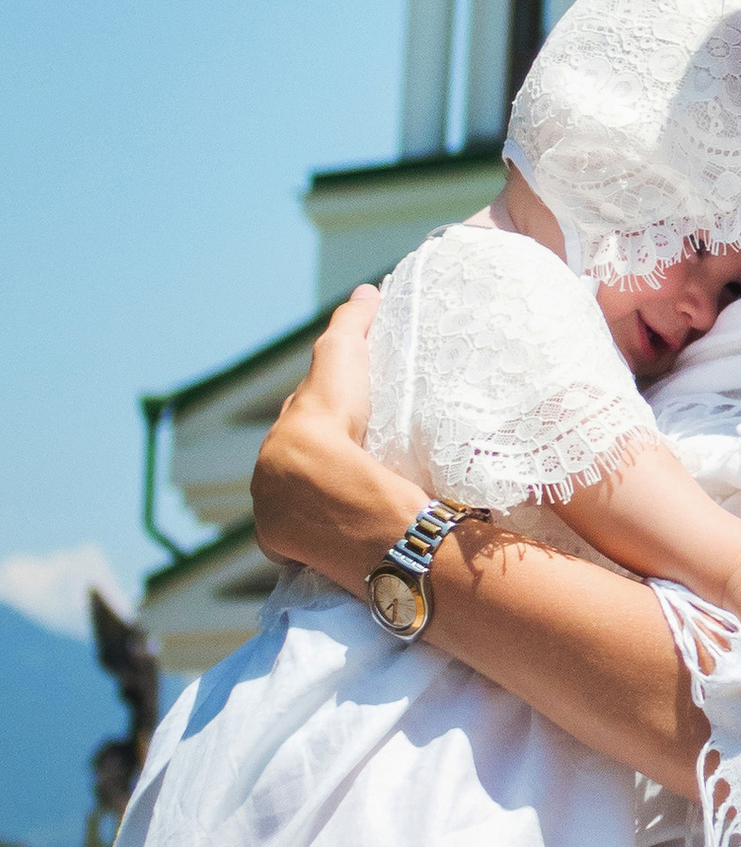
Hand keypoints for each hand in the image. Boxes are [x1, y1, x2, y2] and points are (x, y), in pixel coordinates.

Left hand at [252, 298, 420, 590]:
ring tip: (357, 502)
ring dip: (319, 505)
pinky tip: (346, 535)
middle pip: (297, 469)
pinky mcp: (288, 556)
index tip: (351, 420)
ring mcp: (276, 523)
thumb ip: (352, 323)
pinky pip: (306, 546)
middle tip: (359, 462)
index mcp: (280, 438)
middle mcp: (268, 480)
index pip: (300, 426)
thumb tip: (367, 291)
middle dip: (320, 464)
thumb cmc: (336, 415)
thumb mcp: (344, 357)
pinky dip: (322, 539)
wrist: (328, 485)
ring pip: (300, 509)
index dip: (325, 419)